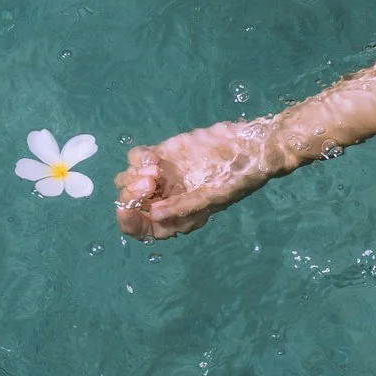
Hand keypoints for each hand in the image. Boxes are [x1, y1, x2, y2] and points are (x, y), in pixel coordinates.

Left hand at [114, 119, 280, 239]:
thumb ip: (184, 206)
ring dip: (135, 175)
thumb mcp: (215, 197)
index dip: (129, 221)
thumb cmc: (238, 178)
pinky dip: (139, 158)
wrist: (249, 147)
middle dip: (133, 194)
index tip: (125, 209)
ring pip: (128, 180)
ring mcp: (162, 177)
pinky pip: (137, 158)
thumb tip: (155, 214)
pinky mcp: (162, 155)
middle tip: (149, 182)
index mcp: (176, 218)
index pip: (142, 228)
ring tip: (155, 169)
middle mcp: (165, 199)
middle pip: (130, 202)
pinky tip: (155, 158)